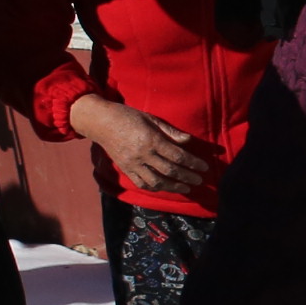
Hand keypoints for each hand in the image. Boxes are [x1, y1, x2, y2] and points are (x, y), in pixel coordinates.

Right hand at [71, 95, 219, 202]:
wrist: (100, 122)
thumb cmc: (128, 116)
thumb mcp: (151, 118)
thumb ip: (170, 132)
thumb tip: (188, 141)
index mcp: (151, 140)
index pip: (177, 156)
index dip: (193, 163)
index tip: (205, 168)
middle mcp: (143, 154)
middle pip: (170, 170)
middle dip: (188, 177)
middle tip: (200, 181)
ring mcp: (133, 163)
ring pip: (157, 181)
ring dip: (174, 187)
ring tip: (187, 188)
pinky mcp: (125, 169)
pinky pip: (142, 183)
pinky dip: (155, 188)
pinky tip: (166, 188)